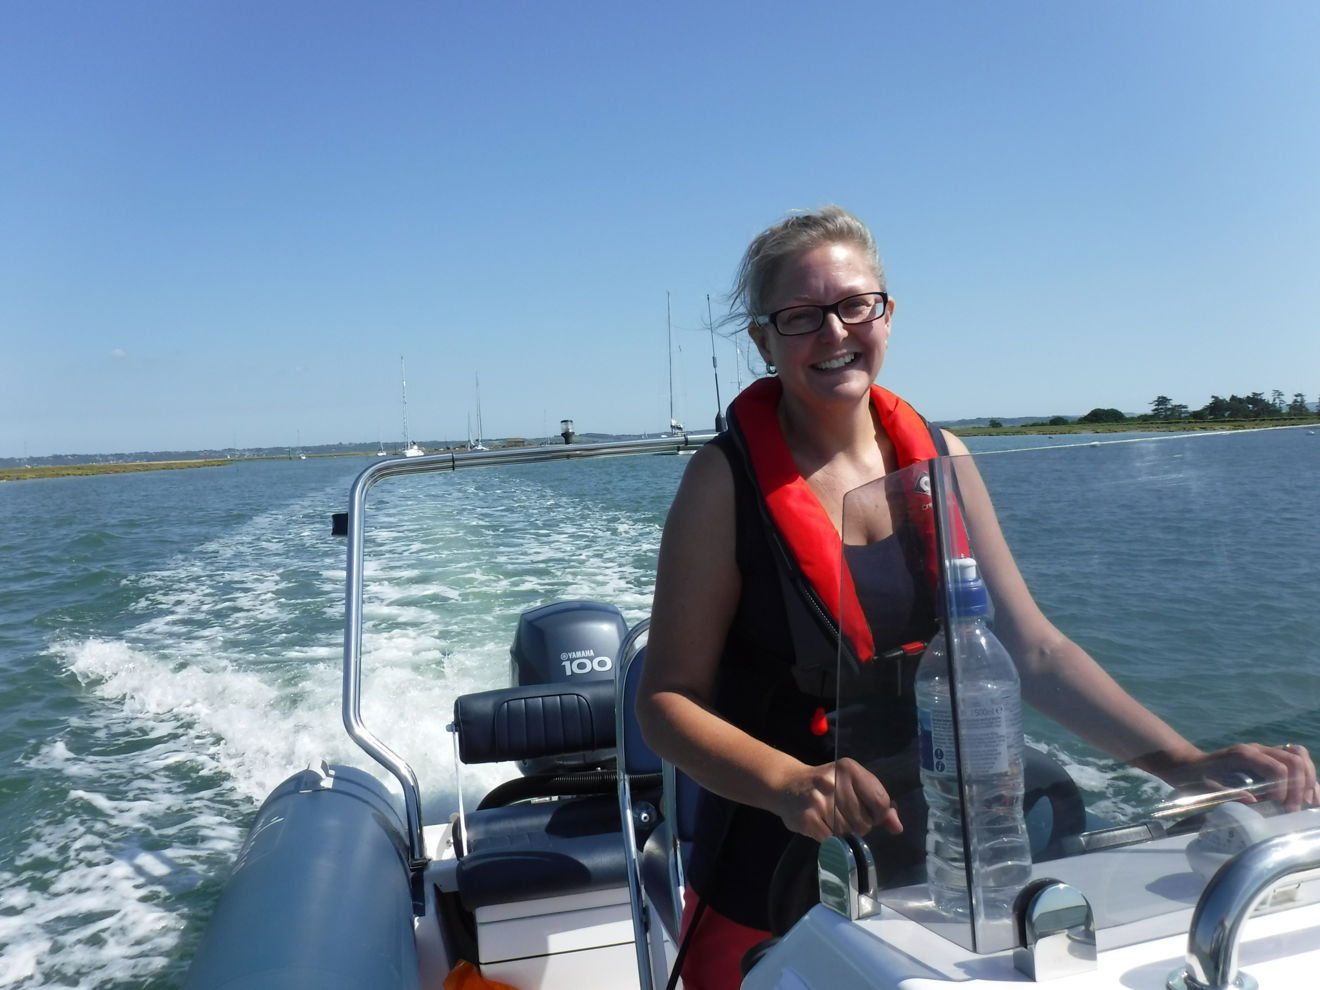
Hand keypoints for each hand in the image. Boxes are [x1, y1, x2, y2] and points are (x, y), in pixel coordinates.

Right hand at [774, 757, 903, 841]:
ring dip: (843, 833)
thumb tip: (896, 827)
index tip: (868, 813)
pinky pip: (831, 840)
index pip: (880, 801)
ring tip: (831, 820)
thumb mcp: (852, 784)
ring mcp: (819, 800)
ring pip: (848, 833)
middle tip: (843, 815)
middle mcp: (834, 781)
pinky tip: (822, 826)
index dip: (877, 815)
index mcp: (849, 769)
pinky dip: (830, 839)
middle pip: (864, 822)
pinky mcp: (808, 818)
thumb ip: (876, 803)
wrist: (786, 785)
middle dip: (858, 825)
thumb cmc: (827, 786)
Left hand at [1166, 742, 1318, 812]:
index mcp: (1243, 755)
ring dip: (1308, 780)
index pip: (1277, 767)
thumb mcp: (1205, 788)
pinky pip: (1296, 761)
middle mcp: (1258, 749)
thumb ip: (1227, 793)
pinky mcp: (1269, 759)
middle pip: (1294, 759)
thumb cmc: (1196, 777)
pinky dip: (1307, 777)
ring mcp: (1265, 752)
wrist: (1189, 765)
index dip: (1284, 789)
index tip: (1279, 806)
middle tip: (1294, 808)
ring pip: (1299, 756)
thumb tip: (1253, 801)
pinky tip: (1311, 796)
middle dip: (1300, 786)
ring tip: (1308, 802)